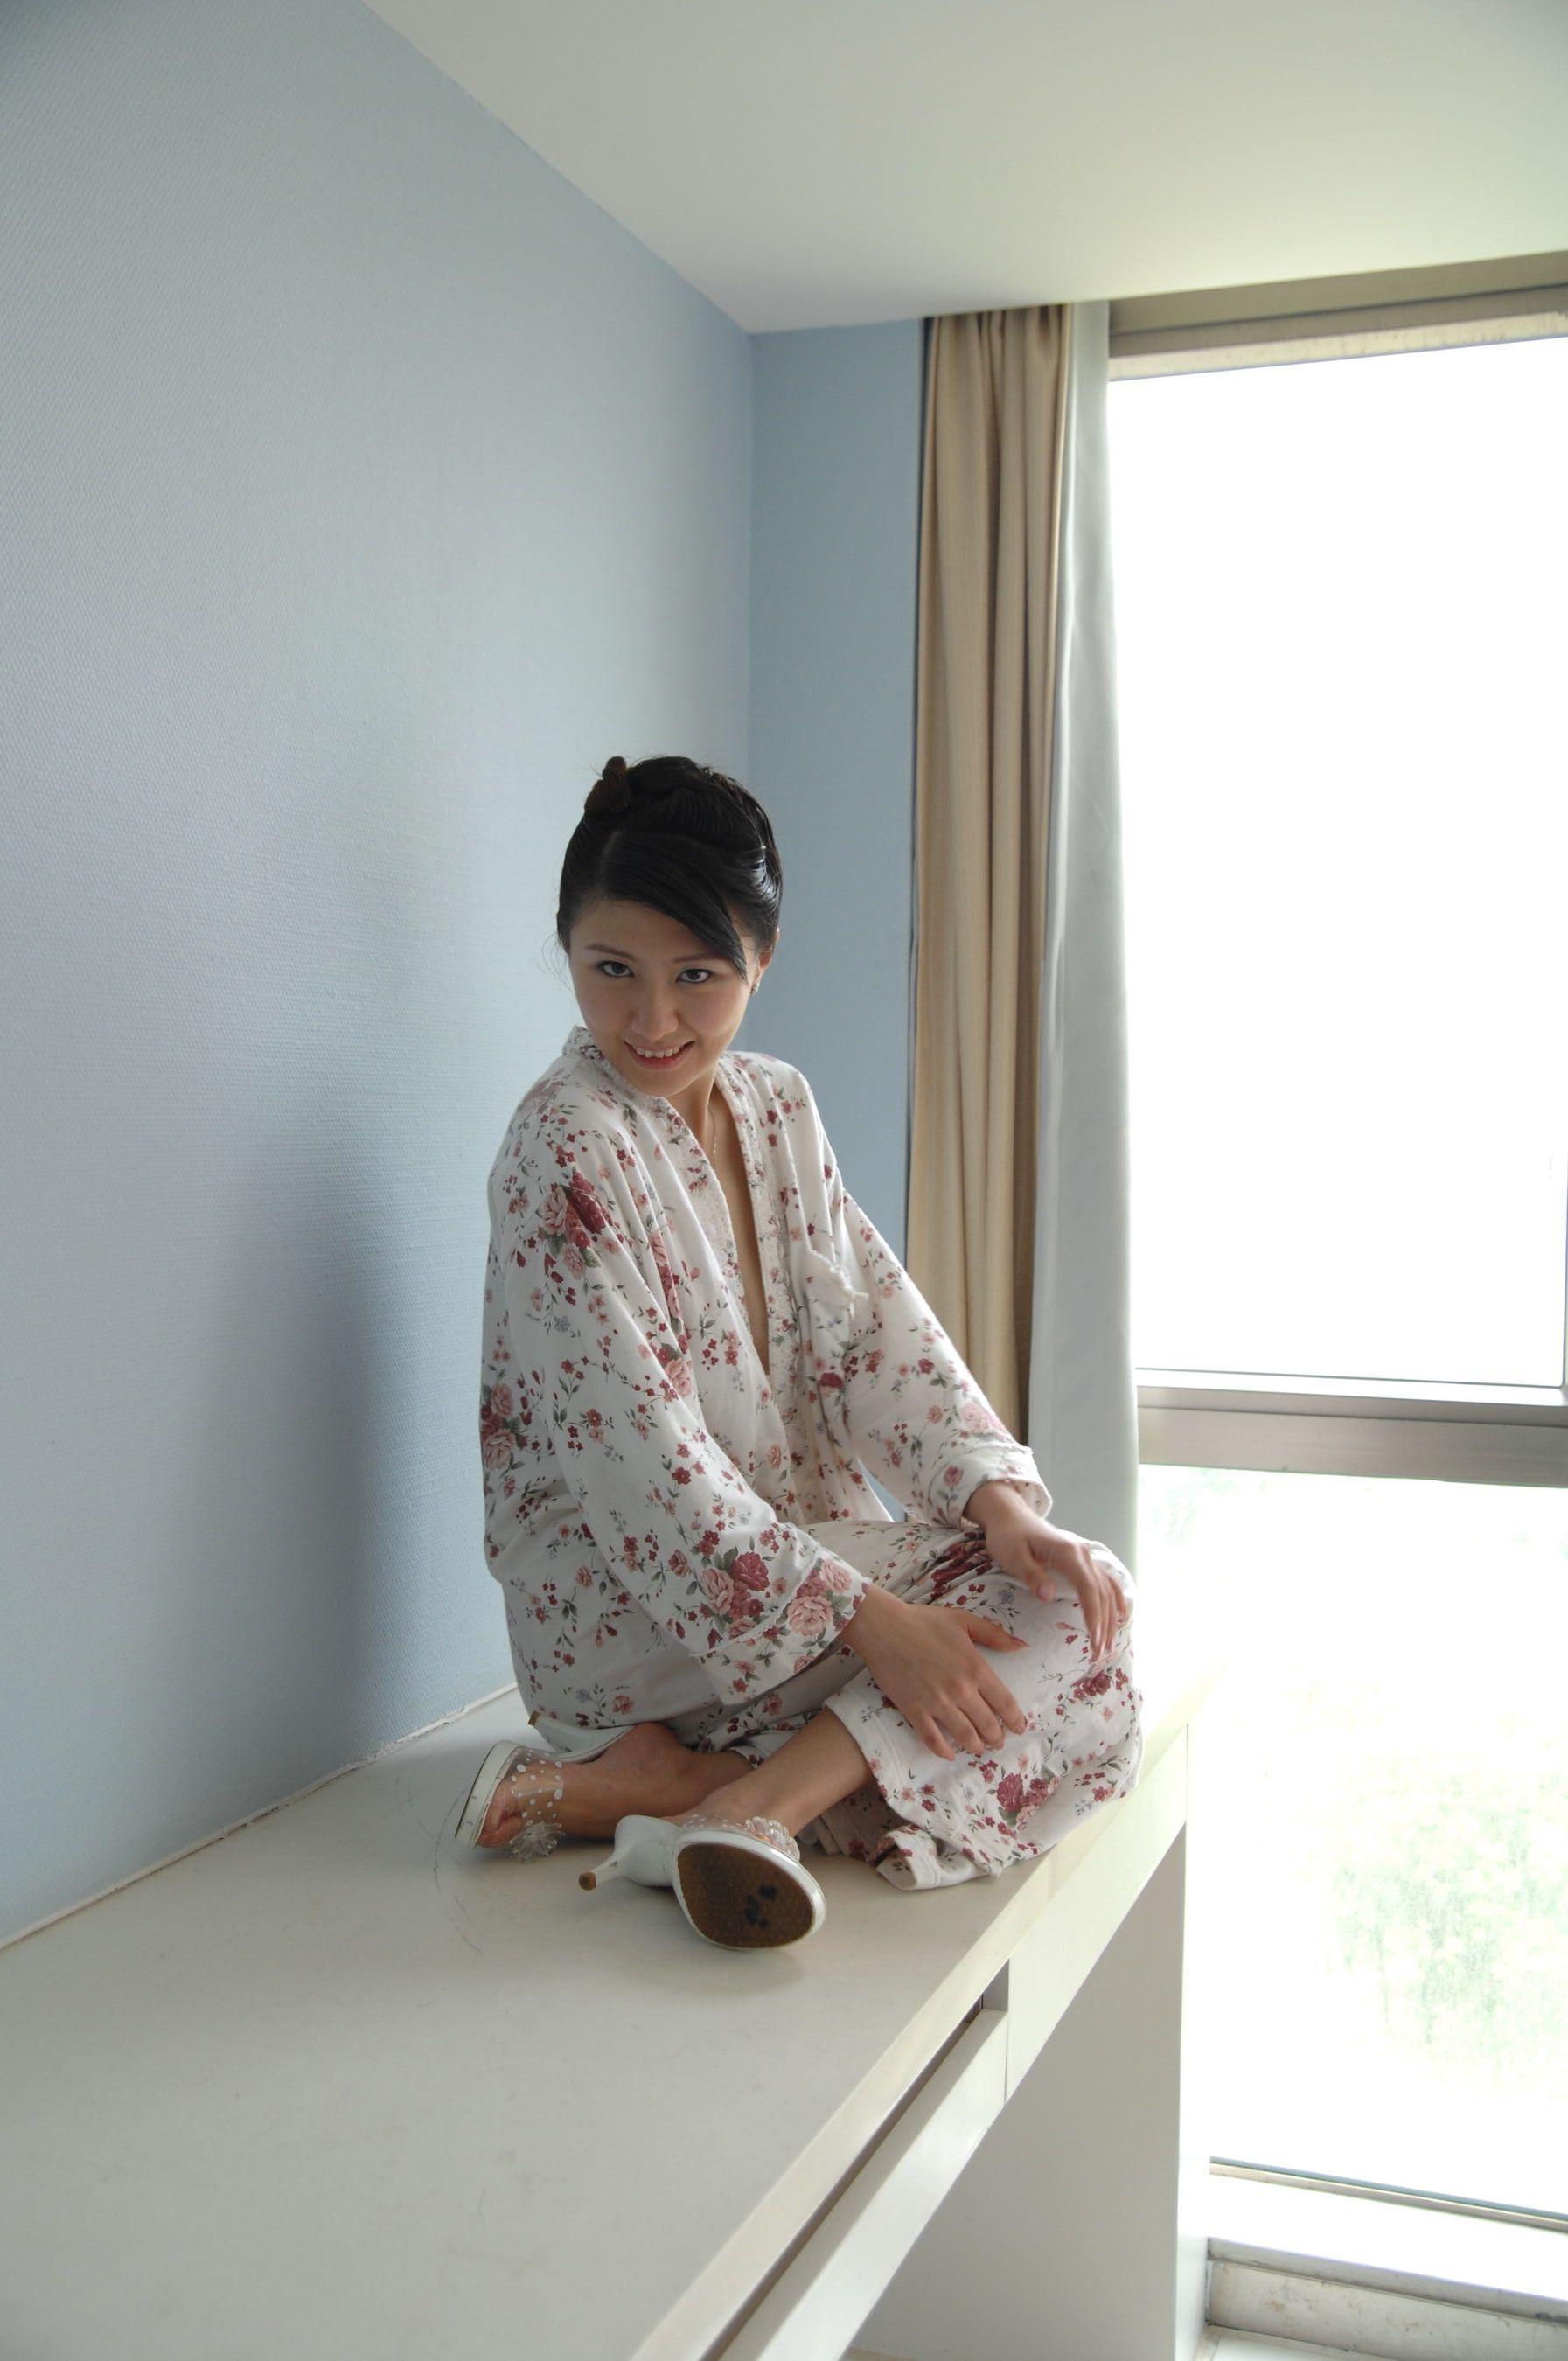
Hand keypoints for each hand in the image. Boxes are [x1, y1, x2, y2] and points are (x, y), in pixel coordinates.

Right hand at [842, 1587, 1030, 1762]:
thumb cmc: (924, 1621)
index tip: (1019, 1727)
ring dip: (976, 1746)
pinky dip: (944, 1751)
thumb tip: (1023, 1646)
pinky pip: (932, 1740)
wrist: (884, 1627)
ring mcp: (936, 1703)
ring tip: (979, 1748)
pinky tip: (950, 1754)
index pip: (1004, 1703)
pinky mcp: (914, 1711)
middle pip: (987, 1725)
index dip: (1015, 1720)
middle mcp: (960, 1690)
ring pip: (965, 1736)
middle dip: (997, 1737)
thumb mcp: (964, 1620)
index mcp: (975, 1667)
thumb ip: (995, 1635)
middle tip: (998, 1741)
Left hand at [973, 1497, 1131, 1669]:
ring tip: (1109, 1645)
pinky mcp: (1082, 1560)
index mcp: (1068, 1553)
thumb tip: (1050, 1596)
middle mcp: (1083, 1554)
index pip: (1089, 1589)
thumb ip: (1032, 1576)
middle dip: (1104, 1625)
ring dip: (1110, 1618)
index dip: (1094, 1615)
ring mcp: (1085, 1556)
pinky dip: (1115, 1597)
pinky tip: (1121, 1614)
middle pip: (1102, 1593)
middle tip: (1100, 1654)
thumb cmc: (1008, 1537)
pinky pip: (1105, 1580)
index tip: (1094, 1640)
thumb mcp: (1013, 1557)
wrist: (1011, 1516)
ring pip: (1107, 1589)